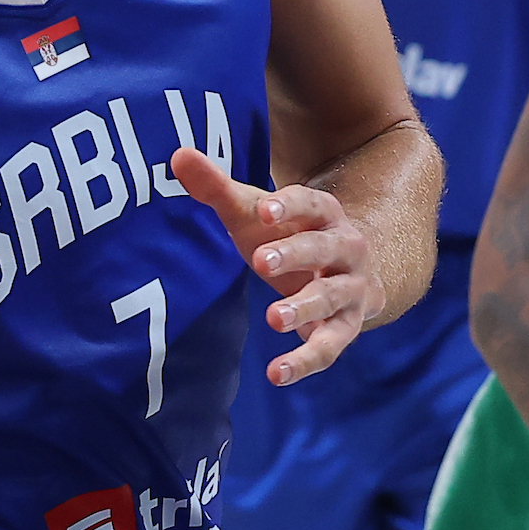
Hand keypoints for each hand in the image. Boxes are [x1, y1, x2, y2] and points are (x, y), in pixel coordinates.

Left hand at [171, 147, 382, 386]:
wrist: (348, 272)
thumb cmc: (290, 236)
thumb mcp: (256, 214)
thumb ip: (219, 188)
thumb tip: (178, 155)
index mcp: (325, 214)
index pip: (313, 203)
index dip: (290, 206)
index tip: (265, 211)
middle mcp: (346, 249)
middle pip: (325, 248)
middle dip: (295, 254)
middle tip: (261, 262)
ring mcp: (350, 289)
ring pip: (332, 297)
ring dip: (305, 308)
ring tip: (274, 318)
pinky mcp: (346, 326)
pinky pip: (331, 345)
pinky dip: (306, 361)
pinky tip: (276, 374)